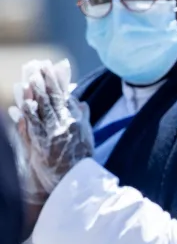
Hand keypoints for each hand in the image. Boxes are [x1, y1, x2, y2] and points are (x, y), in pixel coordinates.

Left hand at [19, 66, 93, 194]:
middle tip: (38, 63)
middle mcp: (65, 124)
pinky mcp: (41, 144)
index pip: (65, 95)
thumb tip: (81, 103)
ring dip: (35, 92)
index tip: (54, 64)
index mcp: (75, 120)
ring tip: (30, 77)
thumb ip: (83, 118)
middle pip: (53, 98)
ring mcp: (53, 133)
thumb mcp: (87, 137)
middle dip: (45, 80)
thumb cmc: (81, 160)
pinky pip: (34, 126)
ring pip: (42, 109)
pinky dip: (29, 114)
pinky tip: (23, 103)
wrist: (76, 180)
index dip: (58, 80)